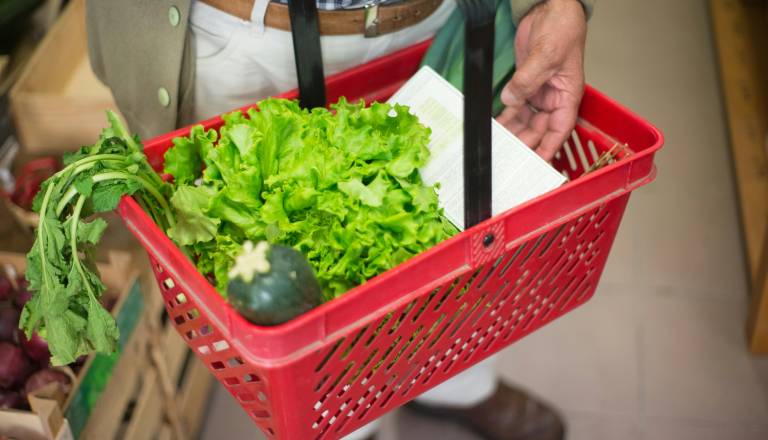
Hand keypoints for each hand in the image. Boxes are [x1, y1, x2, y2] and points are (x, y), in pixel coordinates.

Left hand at [497, 0, 586, 160]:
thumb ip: (528, 79)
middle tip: (509, 158)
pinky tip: (496, 128)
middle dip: (525, 144)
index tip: (537, 163)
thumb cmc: (562, 28)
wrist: (549, 9)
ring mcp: (539, 92)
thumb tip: (512, 98)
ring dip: (513, 133)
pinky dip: (506, 118)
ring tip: (499, 147)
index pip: (559, 129)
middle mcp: (554, 98)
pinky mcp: (525, 85)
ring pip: (525, 121)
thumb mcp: (547, 54)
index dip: (549, 148)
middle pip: (539, 129)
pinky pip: (515, 108)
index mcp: (568, 95)